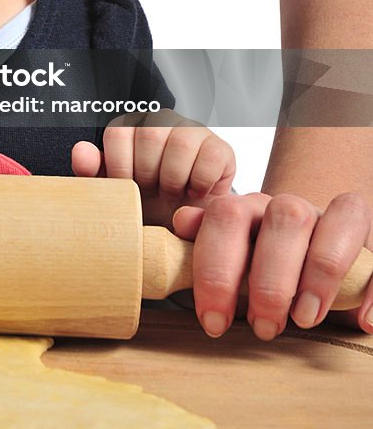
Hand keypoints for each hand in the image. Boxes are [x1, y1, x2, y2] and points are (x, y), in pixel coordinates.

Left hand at [71, 111, 235, 224]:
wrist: (183, 225)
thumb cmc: (145, 205)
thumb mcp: (112, 193)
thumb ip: (92, 173)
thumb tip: (81, 152)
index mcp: (130, 128)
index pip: (118, 132)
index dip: (120, 166)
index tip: (126, 186)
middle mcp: (161, 121)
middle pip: (149, 135)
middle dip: (148, 175)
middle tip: (152, 192)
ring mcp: (192, 131)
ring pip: (180, 143)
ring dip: (174, 180)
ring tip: (171, 194)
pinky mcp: (219, 148)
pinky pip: (210, 157)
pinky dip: (200, 183)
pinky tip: (193, 192)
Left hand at [174, 191, 372, 338]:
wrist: (310, 246)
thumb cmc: (261, 259)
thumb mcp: (231, 253)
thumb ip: (207, 237)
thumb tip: (182, 223)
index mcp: (248, 207)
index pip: (225, 216)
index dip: (215, 268)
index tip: (213, 321)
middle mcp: (289, 207)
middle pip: (283, 219)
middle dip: (270, 279)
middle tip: (263, 328)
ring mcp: (330, 219)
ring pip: (329, 225)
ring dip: (317, 275)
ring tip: (303, 320)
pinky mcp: (367, 239)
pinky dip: (371, 290)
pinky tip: (362, 321)